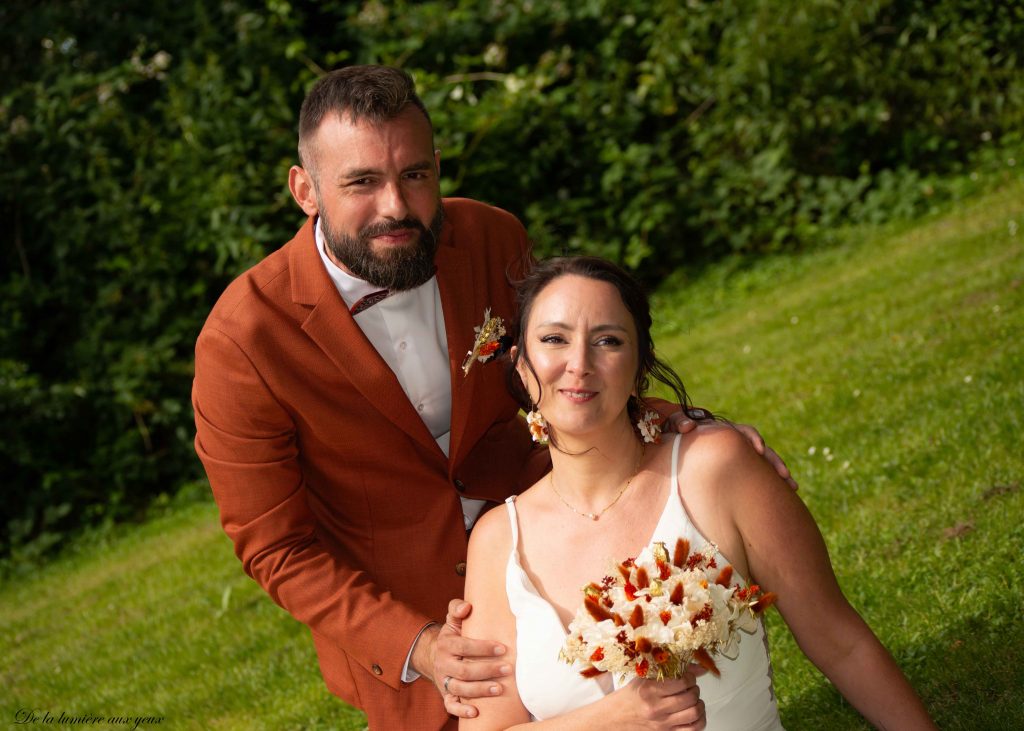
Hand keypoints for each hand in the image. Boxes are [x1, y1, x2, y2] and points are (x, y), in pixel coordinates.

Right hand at [422, 599, 510, 718]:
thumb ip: (457, 608)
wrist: (435, 655)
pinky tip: (476, 712)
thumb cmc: (453, 636)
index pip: (464, 646)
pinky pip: (450, 706)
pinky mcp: (445, 695)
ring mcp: (444, 680)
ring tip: (499, 689)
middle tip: (508, 669)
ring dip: (480, 690)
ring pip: (460, 689)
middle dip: (487, 670)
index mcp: (446, 644)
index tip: (503, 649)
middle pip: (464, 671)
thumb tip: (466, 606)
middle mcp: (443, 664)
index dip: (483, 648)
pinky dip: (461, 711)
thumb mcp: (453, 620)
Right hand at [609, 671, 705, 729]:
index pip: (682, 681)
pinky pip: (693, 729)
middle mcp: (656, 708)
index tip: (687, 677)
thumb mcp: (645, 678)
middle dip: (695, 689)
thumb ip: (671, 671)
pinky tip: (694, 713)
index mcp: (649, 690)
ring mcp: (662, 724)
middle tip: (690, 687)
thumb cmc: (631, 697)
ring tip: (693, 699)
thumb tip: (699, 668)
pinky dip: (700, 720)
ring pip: (694, 713)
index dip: (690, 677)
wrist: (616, 718)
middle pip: (690, 697)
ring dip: (699, 704)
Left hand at [669, 410, 797, 490]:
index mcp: (724, 430)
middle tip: (783, 474)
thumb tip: (688, 427)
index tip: (759, 448)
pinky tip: (784, 495)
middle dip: (773, 460)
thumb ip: (679, 421)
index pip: (743, 431)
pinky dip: (771, 483)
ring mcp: (741, 454)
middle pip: (762, 449)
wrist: (681, 438)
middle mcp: (738, 441)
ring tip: (792, 486)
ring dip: (778, 472)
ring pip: (765, 462)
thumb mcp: (675, 423)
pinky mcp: (742, 466)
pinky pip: (760, 474)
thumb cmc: (679, 431)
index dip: (752, 438)